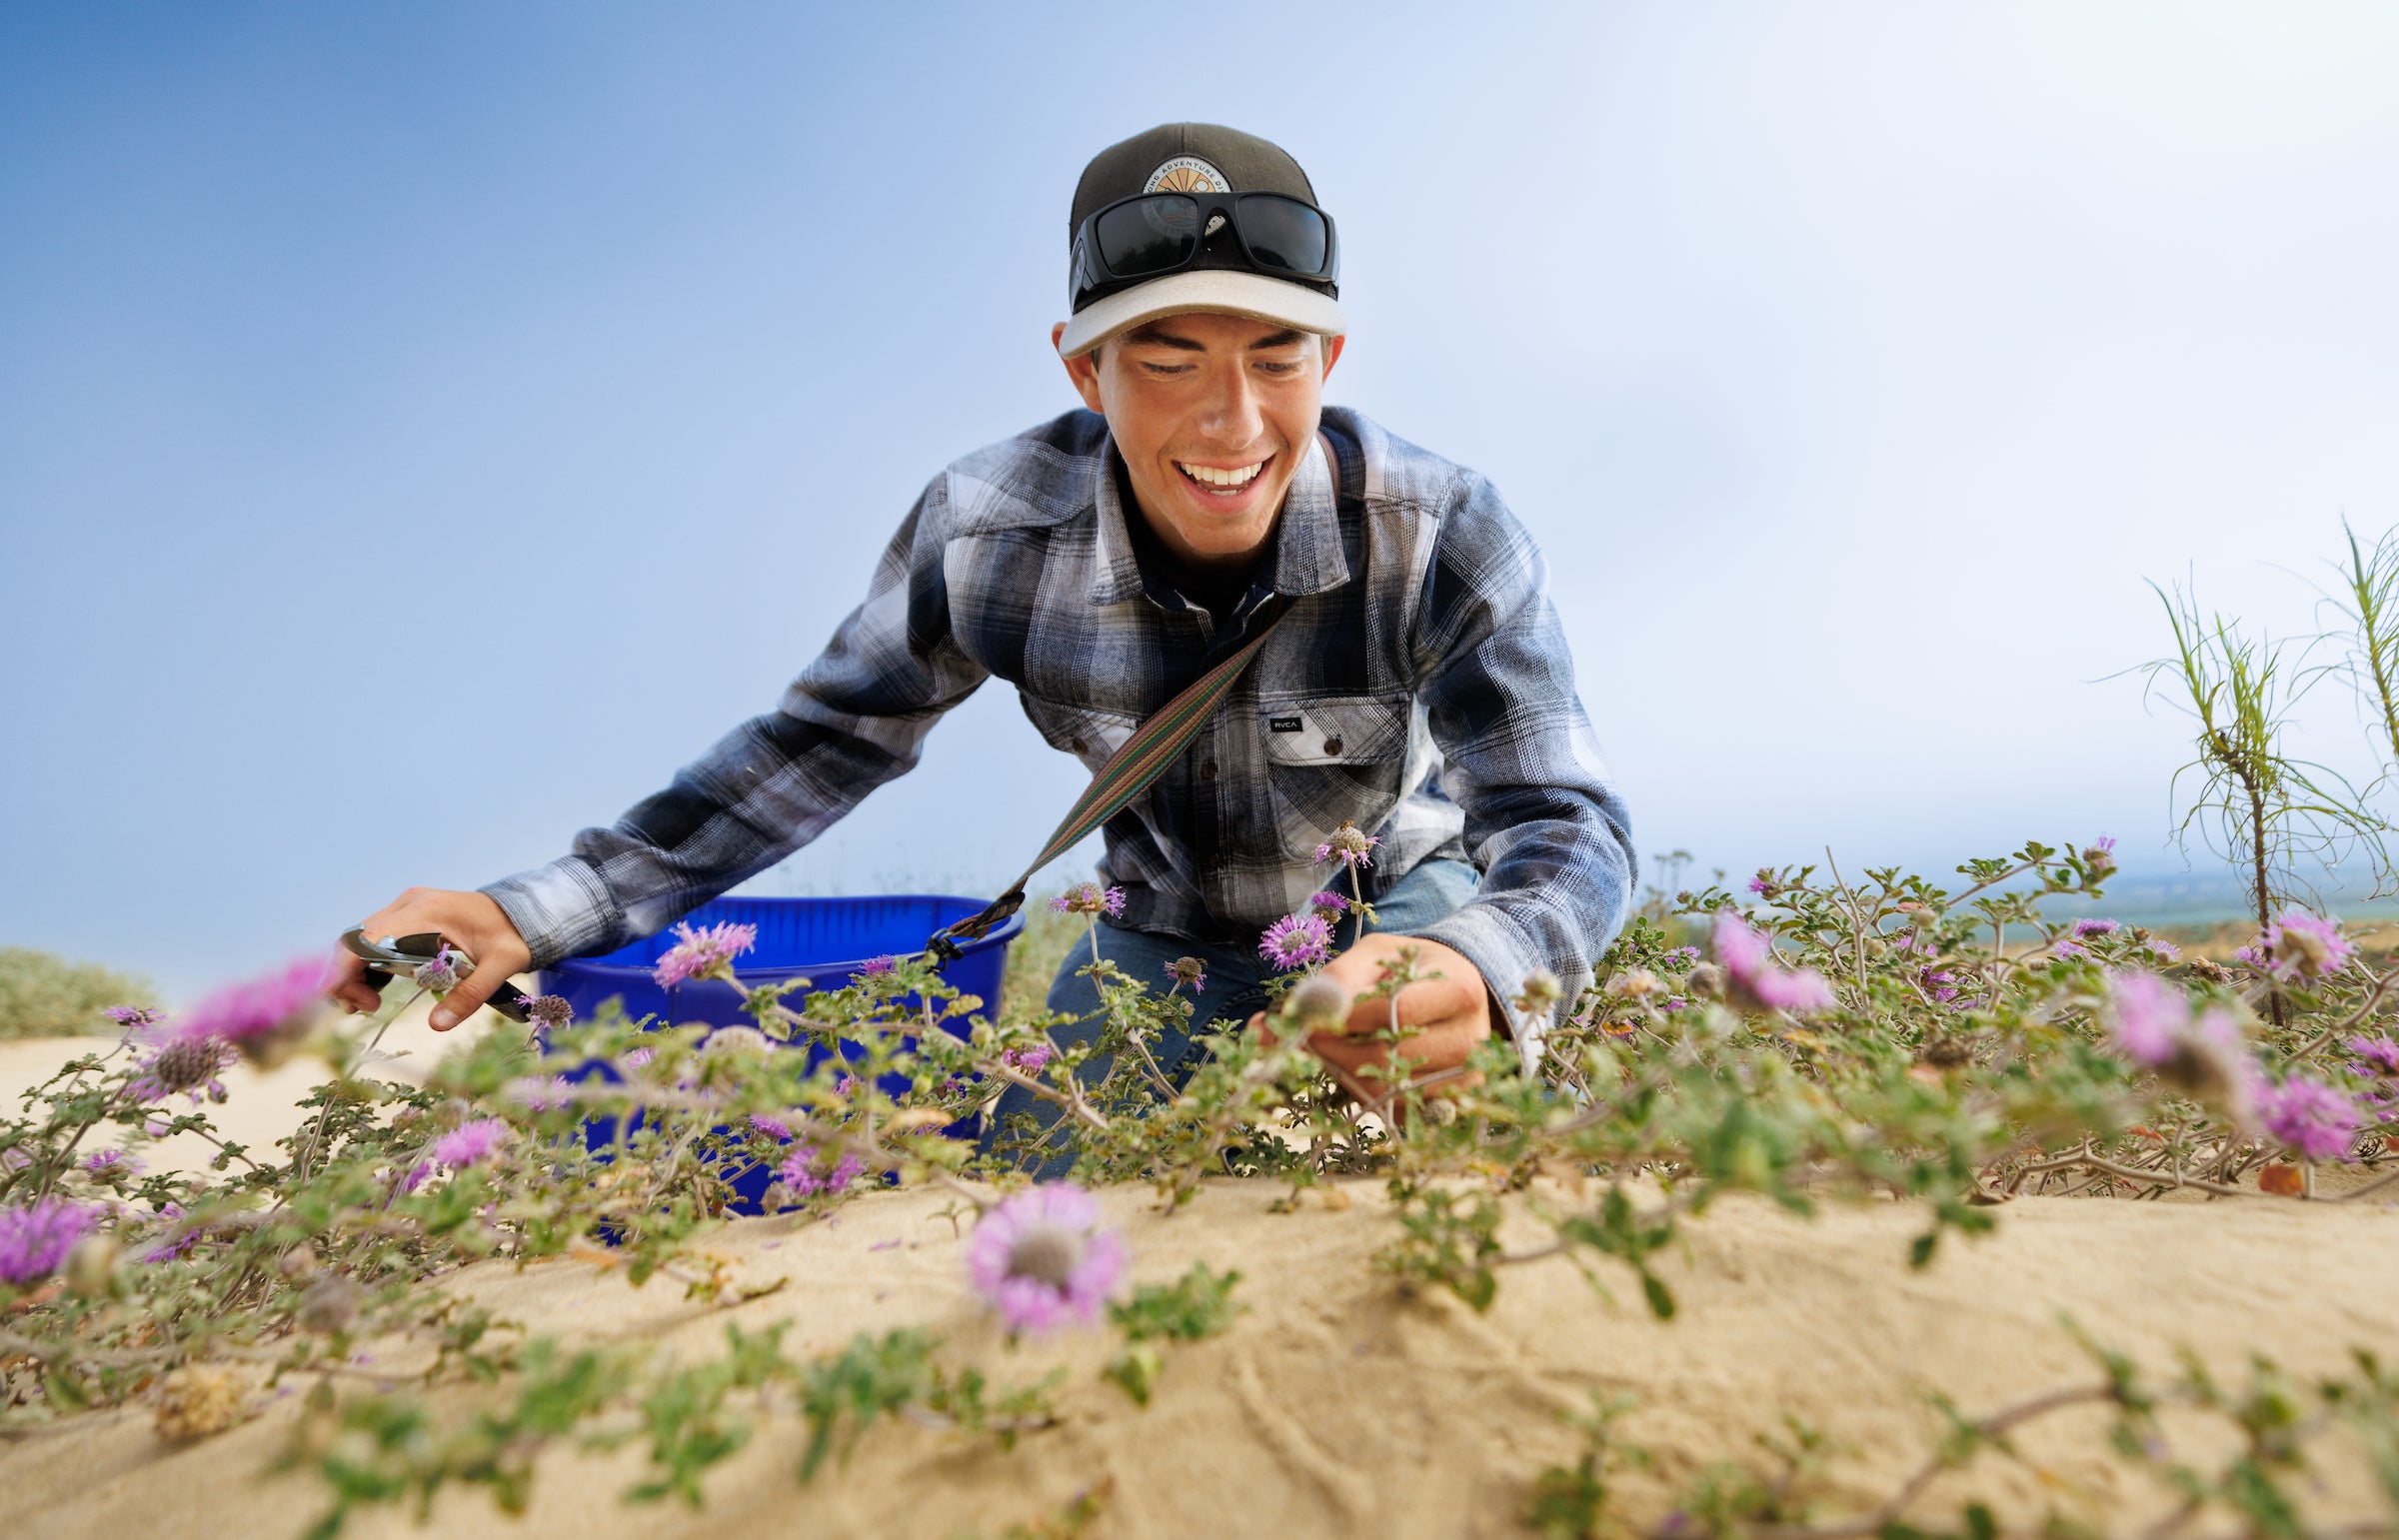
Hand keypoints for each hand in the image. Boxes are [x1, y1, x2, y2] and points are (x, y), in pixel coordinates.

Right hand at [328, 888, 532, 1030]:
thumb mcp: (501, 966)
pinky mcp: (409, 916)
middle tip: (363, 1009)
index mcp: (427, 912)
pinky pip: (375, 939)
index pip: (368, 937)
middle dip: (347, 976)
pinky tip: (377, 989)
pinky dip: (368, 964)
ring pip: (361, 940)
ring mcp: (407, 907)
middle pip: (356, 939)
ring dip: (355, 972)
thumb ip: (470, 995)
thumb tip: (437, 1026)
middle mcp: (409, 904)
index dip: (344, 966)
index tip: (336, 996)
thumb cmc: (514, 936)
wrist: (525, 911)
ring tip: (368, 1004)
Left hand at [1248, 932, 1491, 1102]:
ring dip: (1348, 1075)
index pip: (1398, 1011)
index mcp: (1461, 989)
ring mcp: (1467, 1079)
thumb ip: (1338, 978)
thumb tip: (1293, 1015)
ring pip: (1390, 1090)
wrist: (1452, 993)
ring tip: (1335, 1051)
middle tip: (1312, 1039)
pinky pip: (1395, 1110)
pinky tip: (1359, 1069)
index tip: (1313, 1019)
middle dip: (1339, 1051)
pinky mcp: (1452, 1106)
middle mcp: (1473, 1039)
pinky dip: (1367, 1093)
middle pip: (1392, 1057)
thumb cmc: (1410, 969)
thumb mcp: (1377, 955)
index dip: (1348, 1019)